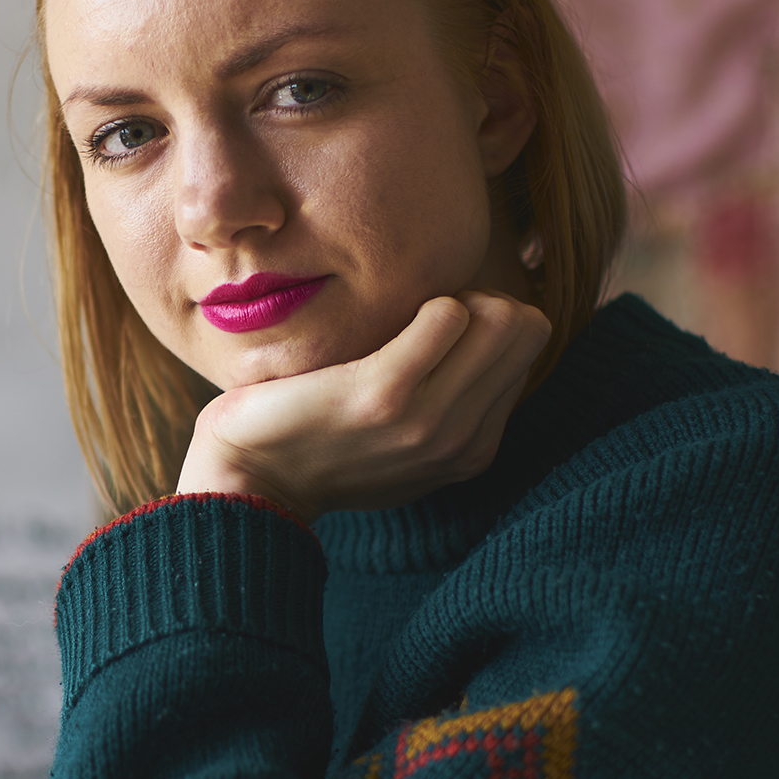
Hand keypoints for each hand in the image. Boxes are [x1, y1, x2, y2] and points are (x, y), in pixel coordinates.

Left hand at [177, 292, 550, 521]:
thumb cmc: (315, 440)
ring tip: (401, 317)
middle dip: (481, 300)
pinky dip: (421, 299)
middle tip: (419, 314)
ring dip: (452, 297)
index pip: (529, 345)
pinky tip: (380, 316)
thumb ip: (447, 398)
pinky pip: (448, 315)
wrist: (249, 481)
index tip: (432, 327)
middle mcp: (462, 441)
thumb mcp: (399, 435)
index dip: (485, 318)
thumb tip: (481, 324)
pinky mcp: (384, 394)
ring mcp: (428, 421)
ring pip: (501, 318)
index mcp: (473, 449)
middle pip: (526, 327)